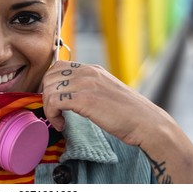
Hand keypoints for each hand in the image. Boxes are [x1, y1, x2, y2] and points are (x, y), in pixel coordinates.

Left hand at [42, 60, 166, 145]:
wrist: (146, 122)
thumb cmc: (127, 113)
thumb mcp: (104, 91)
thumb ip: (87, 87)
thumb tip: (67, 94)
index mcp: (91, 69)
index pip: (57, 67)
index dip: (50, 84)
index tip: (55, 100)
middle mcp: (87, 72)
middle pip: (49, 77)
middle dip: (46, 96)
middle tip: (55, 111)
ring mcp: (85, 84)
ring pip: (49, 89)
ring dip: (49, 108)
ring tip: (59, 120)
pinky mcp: (84, 99)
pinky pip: (54, 102)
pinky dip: (52, 115)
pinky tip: (61, 124)